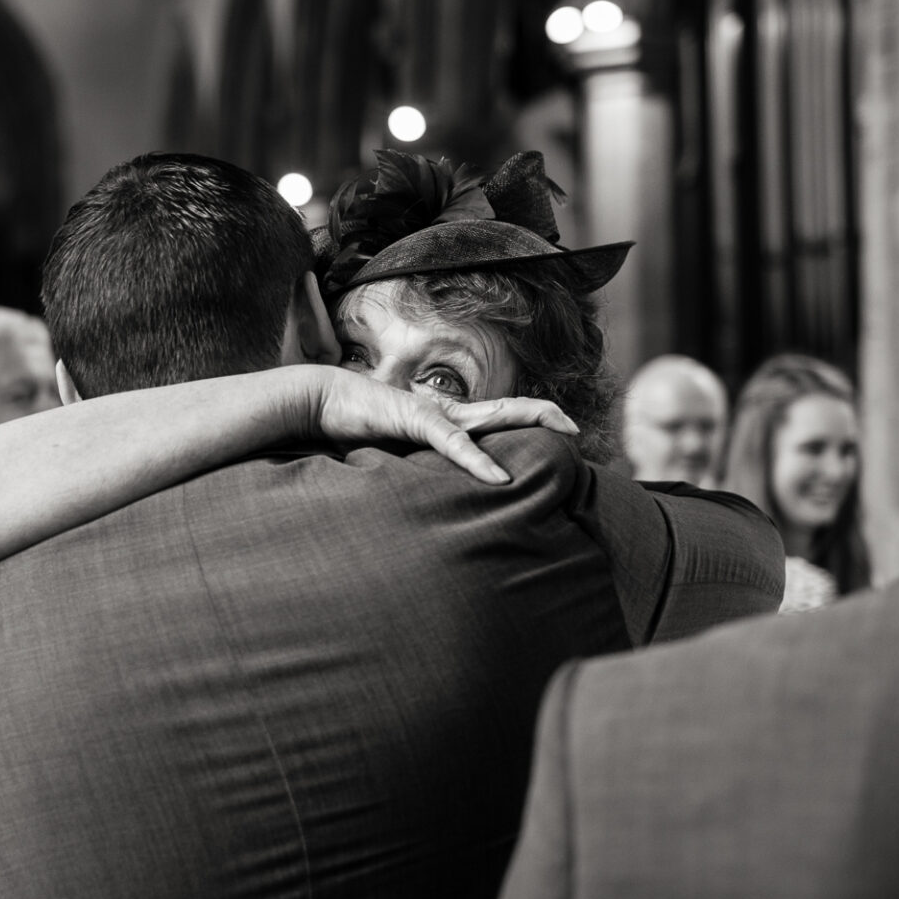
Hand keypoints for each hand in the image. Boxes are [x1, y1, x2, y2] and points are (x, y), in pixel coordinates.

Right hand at [310, 368, 577, 483]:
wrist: (321, 402)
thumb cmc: (353, 428)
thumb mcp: (393, 454)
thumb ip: (415, 469)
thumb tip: (429, 496)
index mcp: (444, 419)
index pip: (494, 420)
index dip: (525, 424)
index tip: (551, 440)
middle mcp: (446, 412)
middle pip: (508, 410)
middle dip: (546, 414)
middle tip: (578, 429)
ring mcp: (434, 413)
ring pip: (496, 415)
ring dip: (533, 419)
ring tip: (566, 429)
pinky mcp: (415, 419)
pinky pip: (453, 442)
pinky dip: (478, 461)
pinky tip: (500, 478)